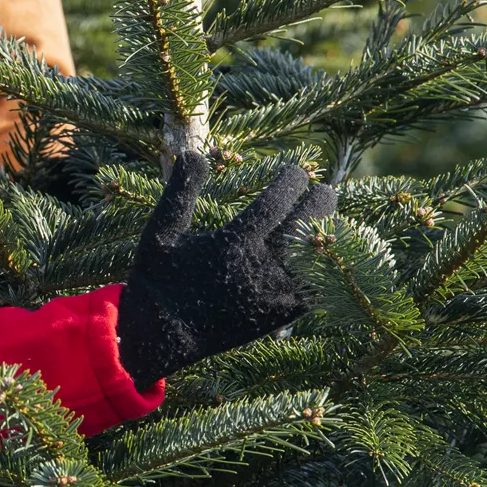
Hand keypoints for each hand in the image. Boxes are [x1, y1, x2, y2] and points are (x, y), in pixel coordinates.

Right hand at [116, 152, 335, 389]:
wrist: (162, 334)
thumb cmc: (159, 278)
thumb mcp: (161, 230)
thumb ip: (180, 191)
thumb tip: (194, 152)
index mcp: (233, 243)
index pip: (277, 203)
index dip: (291, 182)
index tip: (296, 171)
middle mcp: (260, 268)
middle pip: (305, 227)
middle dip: (320, 203)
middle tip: (324, 190)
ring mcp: (273, 294)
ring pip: (315, 258)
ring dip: (325, 234)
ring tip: (328, 218)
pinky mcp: (277, 316)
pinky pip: (312, 291)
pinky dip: (322, 271)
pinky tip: (321, 255)